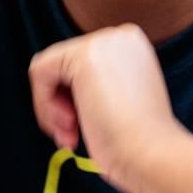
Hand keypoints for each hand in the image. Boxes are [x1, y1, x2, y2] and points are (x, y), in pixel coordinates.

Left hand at [28, 24, 188, 192]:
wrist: (152, 155)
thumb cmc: (136, 144)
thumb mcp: (117, 105)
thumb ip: (94, 87)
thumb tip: (56, 89)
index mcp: (133, 49)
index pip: (80, 66)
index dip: (73, 101)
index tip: (80, 130)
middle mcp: (121, 37)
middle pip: (62, 66)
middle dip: (61, 106)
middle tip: (72, 137)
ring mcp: (104, 41)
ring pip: (48, 69)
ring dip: (52, 109)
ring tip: (71, 134)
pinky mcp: (85, 54)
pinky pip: (40, 71)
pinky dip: (44, 103)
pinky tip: (68, 124)